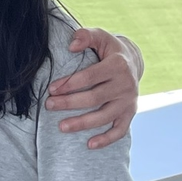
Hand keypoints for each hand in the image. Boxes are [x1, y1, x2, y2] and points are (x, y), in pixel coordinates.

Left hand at [46, 29, 141, 148]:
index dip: (70, 83)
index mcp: (118, 65)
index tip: (52, 89)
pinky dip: (106, 139)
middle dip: (70, 103)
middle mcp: (126, 84)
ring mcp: (129, 101)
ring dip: (83, 123)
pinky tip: (89, 144)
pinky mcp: (130, 113)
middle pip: (95, 98)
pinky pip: (120, 131)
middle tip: (49, 105)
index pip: (90, 76)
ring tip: (61, 127)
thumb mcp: (100, 36)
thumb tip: (72, 45)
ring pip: (105, 117)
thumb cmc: (109, 49)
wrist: (133, 61)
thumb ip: (86, 36)